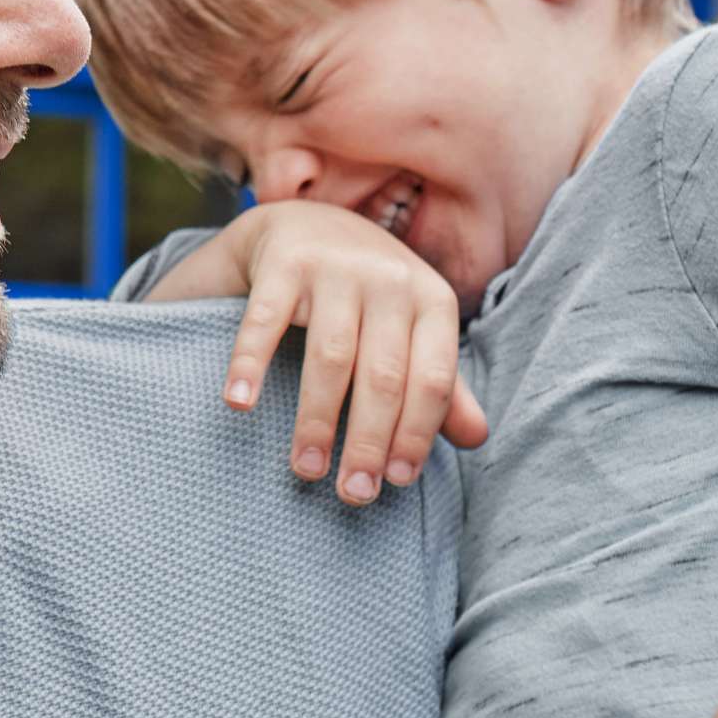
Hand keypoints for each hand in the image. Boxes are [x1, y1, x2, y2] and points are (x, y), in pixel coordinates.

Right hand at [214, 201, 488, 501]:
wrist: (310, 223)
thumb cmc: (371, 297)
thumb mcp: (415, 332)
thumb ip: (442, 386)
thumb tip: (478, 439)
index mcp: (432, 301)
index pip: (433, 379)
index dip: (416, 435)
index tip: (395, 483)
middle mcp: (390, 279)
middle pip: (384, 375)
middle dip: (368, 441)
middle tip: (353, 494)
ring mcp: (335, 267)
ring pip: (330, 357)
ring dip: (317, 420)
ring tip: (305, 470)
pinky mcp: (283, 261)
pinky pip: (264, 321)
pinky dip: (249, 364)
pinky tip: (239, 406)